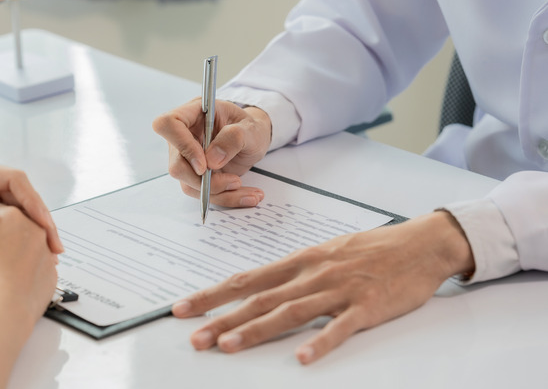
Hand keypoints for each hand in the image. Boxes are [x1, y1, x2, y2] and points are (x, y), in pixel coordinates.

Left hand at [0, 159, 61, 256]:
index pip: (12, 178)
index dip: (32, 200)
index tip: (43, 222)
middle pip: (24, 192)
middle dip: (42, 216)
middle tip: (54, 241)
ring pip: (23, 207)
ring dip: (39, 227)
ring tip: (51, 249)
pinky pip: (16, 219)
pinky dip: (29, 233)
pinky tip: (38, 249)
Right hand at [0, 204, 57, 321]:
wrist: (2, 312)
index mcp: (12, 216)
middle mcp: (35, 230)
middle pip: (11, 228)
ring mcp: (46, 253)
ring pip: (25, 248)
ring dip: (11, 254)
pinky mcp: (50, 274)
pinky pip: (34, 268)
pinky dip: (23, 272)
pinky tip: (7, 282)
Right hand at [152, 98, 271, 206]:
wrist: (254, 140)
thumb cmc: (249, 128)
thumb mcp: (250, 129)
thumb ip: (233, 138)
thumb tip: (212, 160)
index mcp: (193, 113)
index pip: (169, 124)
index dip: (182, 146)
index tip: (204, 165)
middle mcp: (184, 136)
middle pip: (176, 164)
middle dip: (204, 180)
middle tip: (233, 180)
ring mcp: (187, 158)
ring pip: (189, 184)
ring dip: (219, 192)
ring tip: (244, 187)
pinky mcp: (195, 175)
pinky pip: (202, 194)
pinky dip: (225, 197)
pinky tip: (244, 194)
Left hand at [172, 211, 474, 363]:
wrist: (420, 243)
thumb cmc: (370, 250)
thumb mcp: (325, 254)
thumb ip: (293, 273)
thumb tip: (258, 290)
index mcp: (300, 261)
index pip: (246, 280)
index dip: (212, 295)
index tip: (183, 309)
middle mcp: (312, 273)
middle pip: (259, 298)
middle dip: (223, 319)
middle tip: (195, 338)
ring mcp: (339, 289)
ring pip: (290, 311)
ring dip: (257, 330)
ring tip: (229, 346)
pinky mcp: (367, 306)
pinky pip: (341, 327)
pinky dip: (321, 343)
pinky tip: (303, 359)